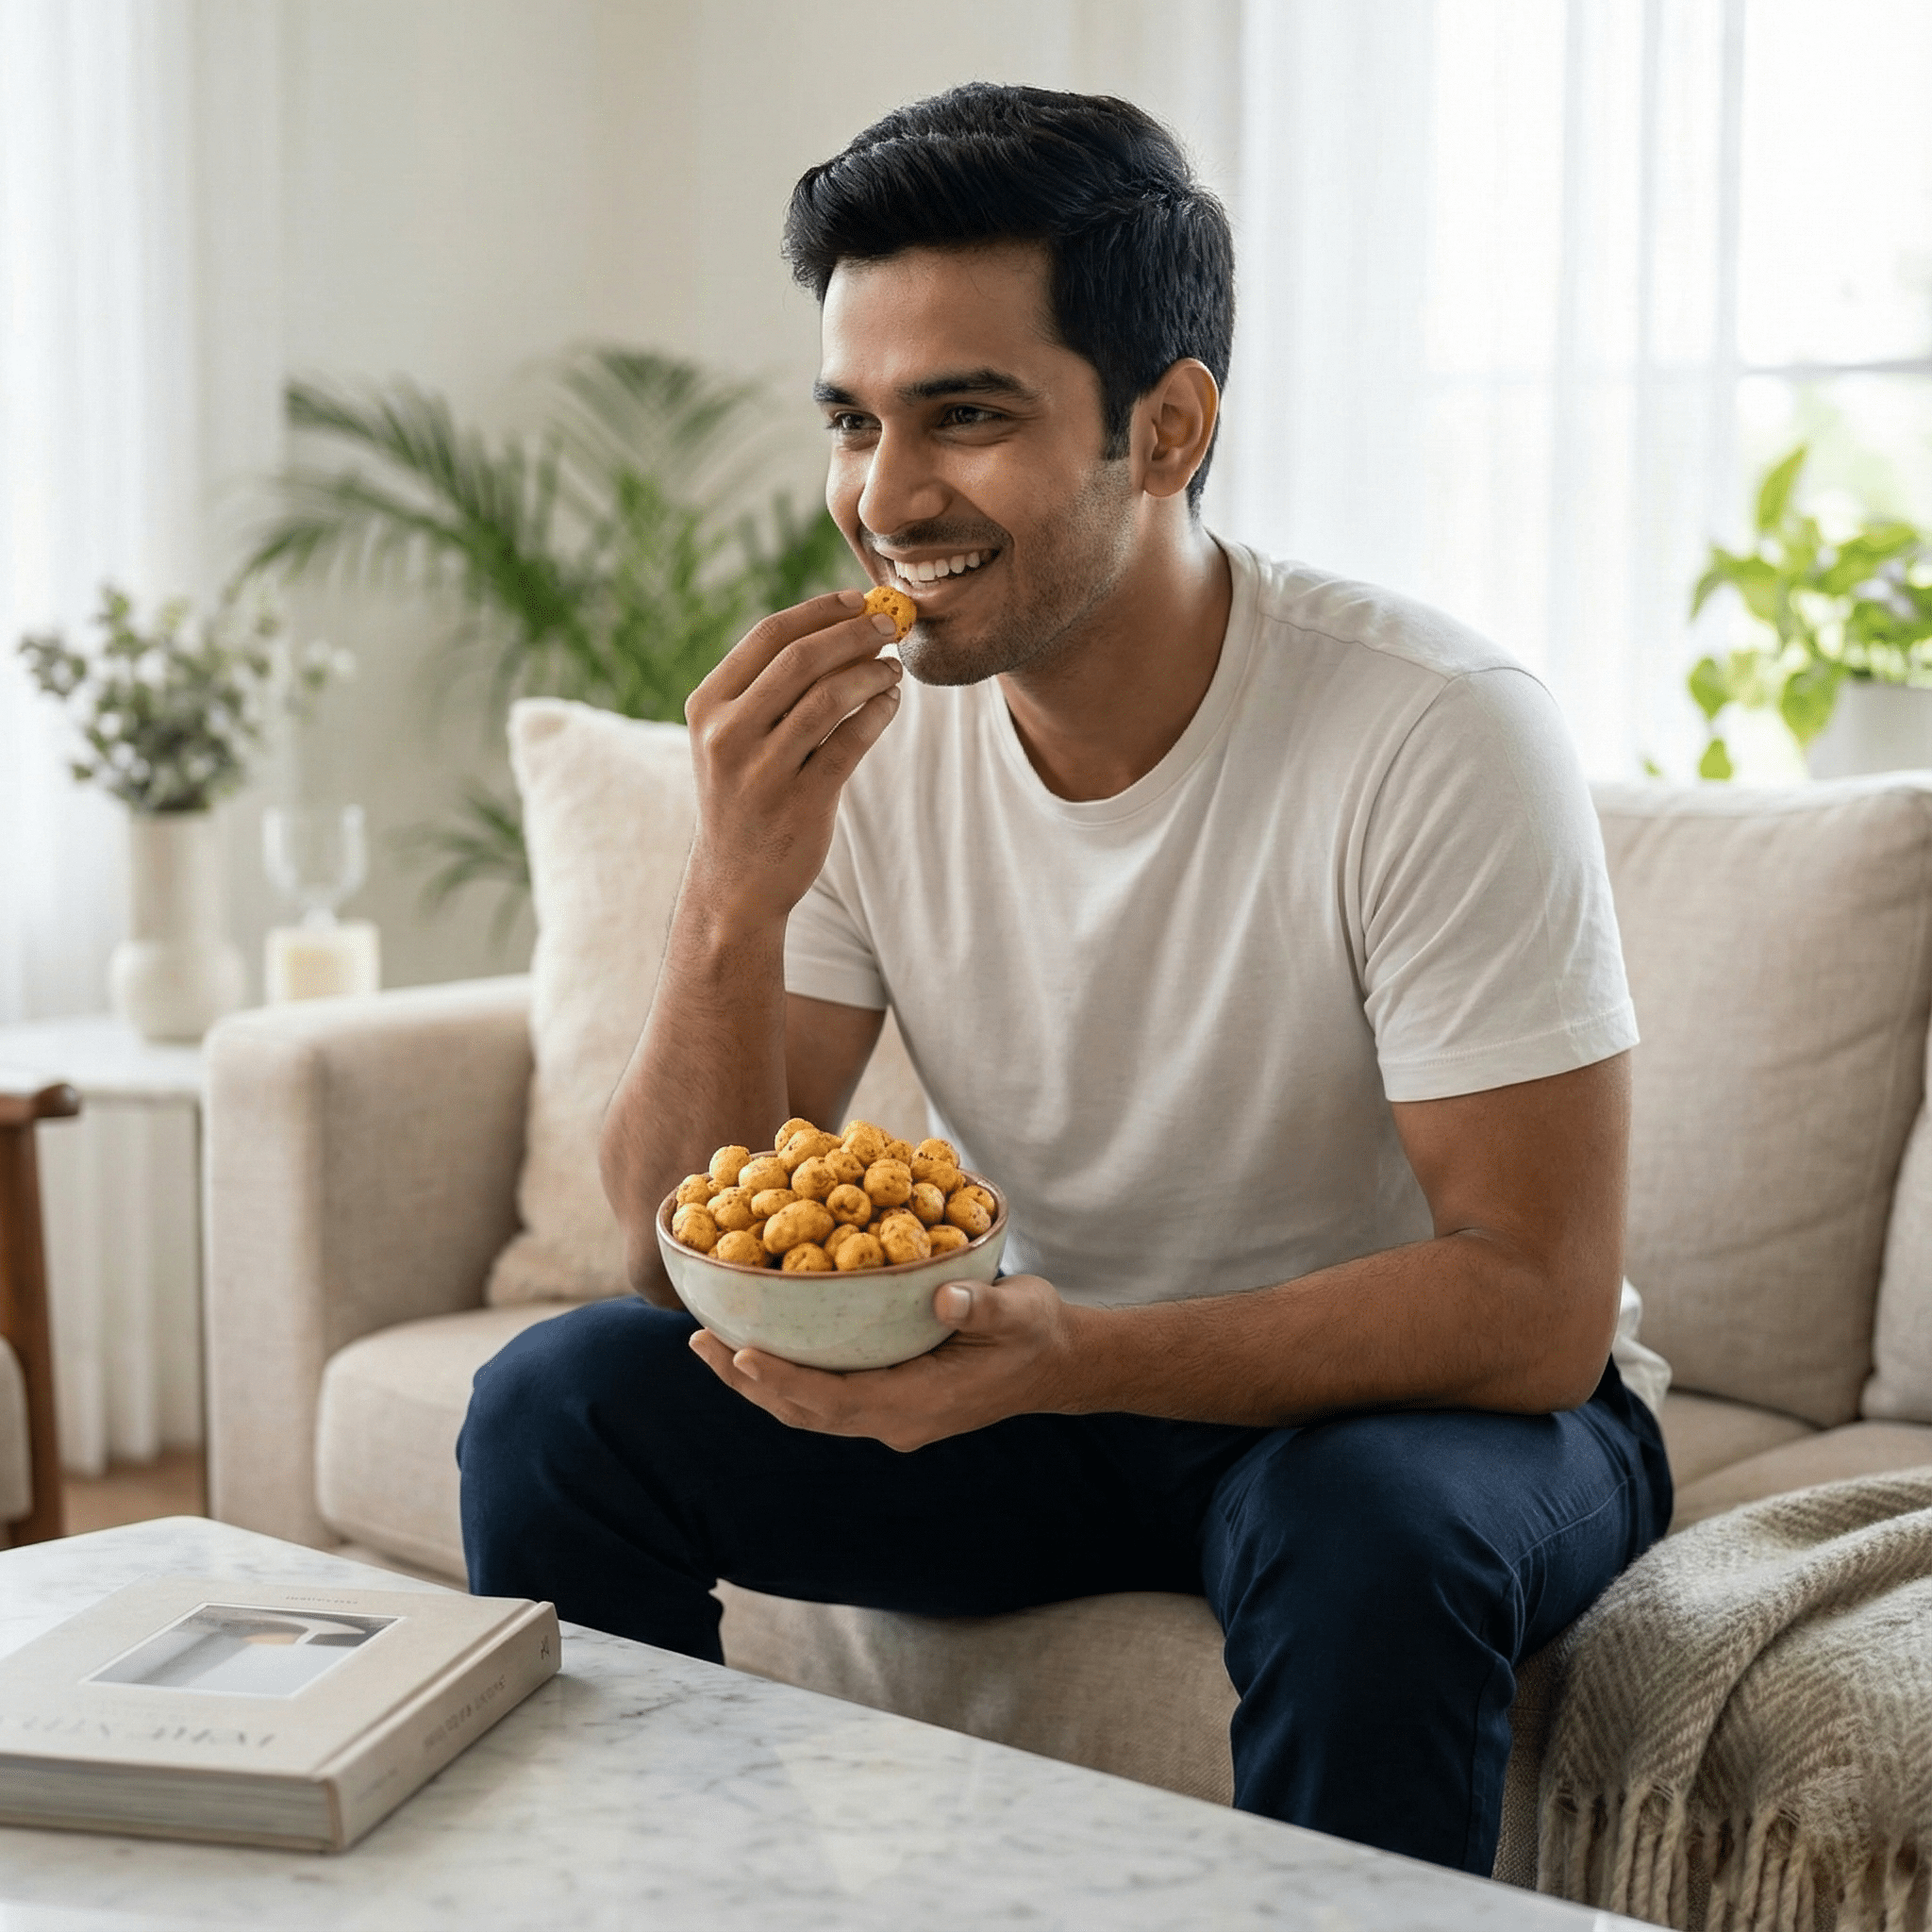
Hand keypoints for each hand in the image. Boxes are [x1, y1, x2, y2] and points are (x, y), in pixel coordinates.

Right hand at [683, 590, 903, 928]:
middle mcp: (726, 734)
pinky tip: (890, 702)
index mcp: (707, 706)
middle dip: (853, 634)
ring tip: (894, 669)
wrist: (735, 881)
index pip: (768, 636)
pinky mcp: (800, 802)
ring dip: (871, 674)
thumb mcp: (733, 736)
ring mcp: (762, 770)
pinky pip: (850, 743)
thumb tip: (843, 625)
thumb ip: (771, 686)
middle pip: (801, 659)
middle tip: (890, 625)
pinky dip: (877, 714)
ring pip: (829, 699)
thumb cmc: (745, 794)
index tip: (859, 599)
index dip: (820, 611)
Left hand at [688, 1274, 1083, 1450]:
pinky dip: (785, 1376)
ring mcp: (890, 1416)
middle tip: (701, 1341)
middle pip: (807, 1412)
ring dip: (758, 1381)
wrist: (1057, 1364)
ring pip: (808, 1410)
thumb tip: (945, 1297)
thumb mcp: (1021, 1311)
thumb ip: (983, 1307)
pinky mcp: (888, 1401)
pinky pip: (823, 1396)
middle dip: (751, 1382)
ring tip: (711, 1344)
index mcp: (920, 1406)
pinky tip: (758, 1346)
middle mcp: (896, 1421)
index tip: (745, 1355)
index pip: (839, 1401)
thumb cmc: (1037, 1332)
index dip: (788, 1382)